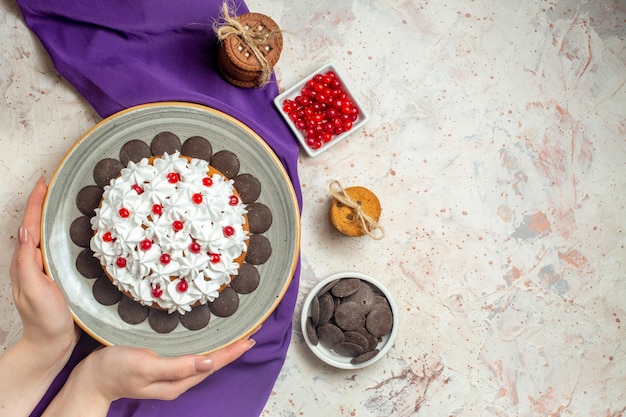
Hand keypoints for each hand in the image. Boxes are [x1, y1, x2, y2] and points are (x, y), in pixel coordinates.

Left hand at [9, 177, 79, 354]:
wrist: (52, 344)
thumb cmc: (45, 320)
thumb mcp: (35, 289)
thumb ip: (27, 261)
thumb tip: (25, 230)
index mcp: (25, 261)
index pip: (29, 224)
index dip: (36, 202)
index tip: (45, 182)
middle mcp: (33, 261)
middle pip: (36, 225)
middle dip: (43, 202)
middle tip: (56, 183)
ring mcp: (45, 268)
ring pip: (47, 235)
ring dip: (53, 215)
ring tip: (65, 199)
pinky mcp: (58, 275)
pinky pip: (57, 247)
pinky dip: (62, 232)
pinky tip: (75, 230)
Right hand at [43, 337, 255, 415]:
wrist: (91, 379)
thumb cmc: (115, 370)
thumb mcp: (146, 366)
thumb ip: (177, 366)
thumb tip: (209, 362)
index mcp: (178, 381)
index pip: (213, 364)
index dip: (233, 351)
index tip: (252, 336)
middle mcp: (179, 379)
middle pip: (214, 362)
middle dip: (234, 347)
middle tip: (253, 329)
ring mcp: (172, 373)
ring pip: (205, 359)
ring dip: (223, 346)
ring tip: (239, 333)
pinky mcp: (164, 365)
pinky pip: (193, 355)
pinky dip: (206, 345)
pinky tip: (211, 338)